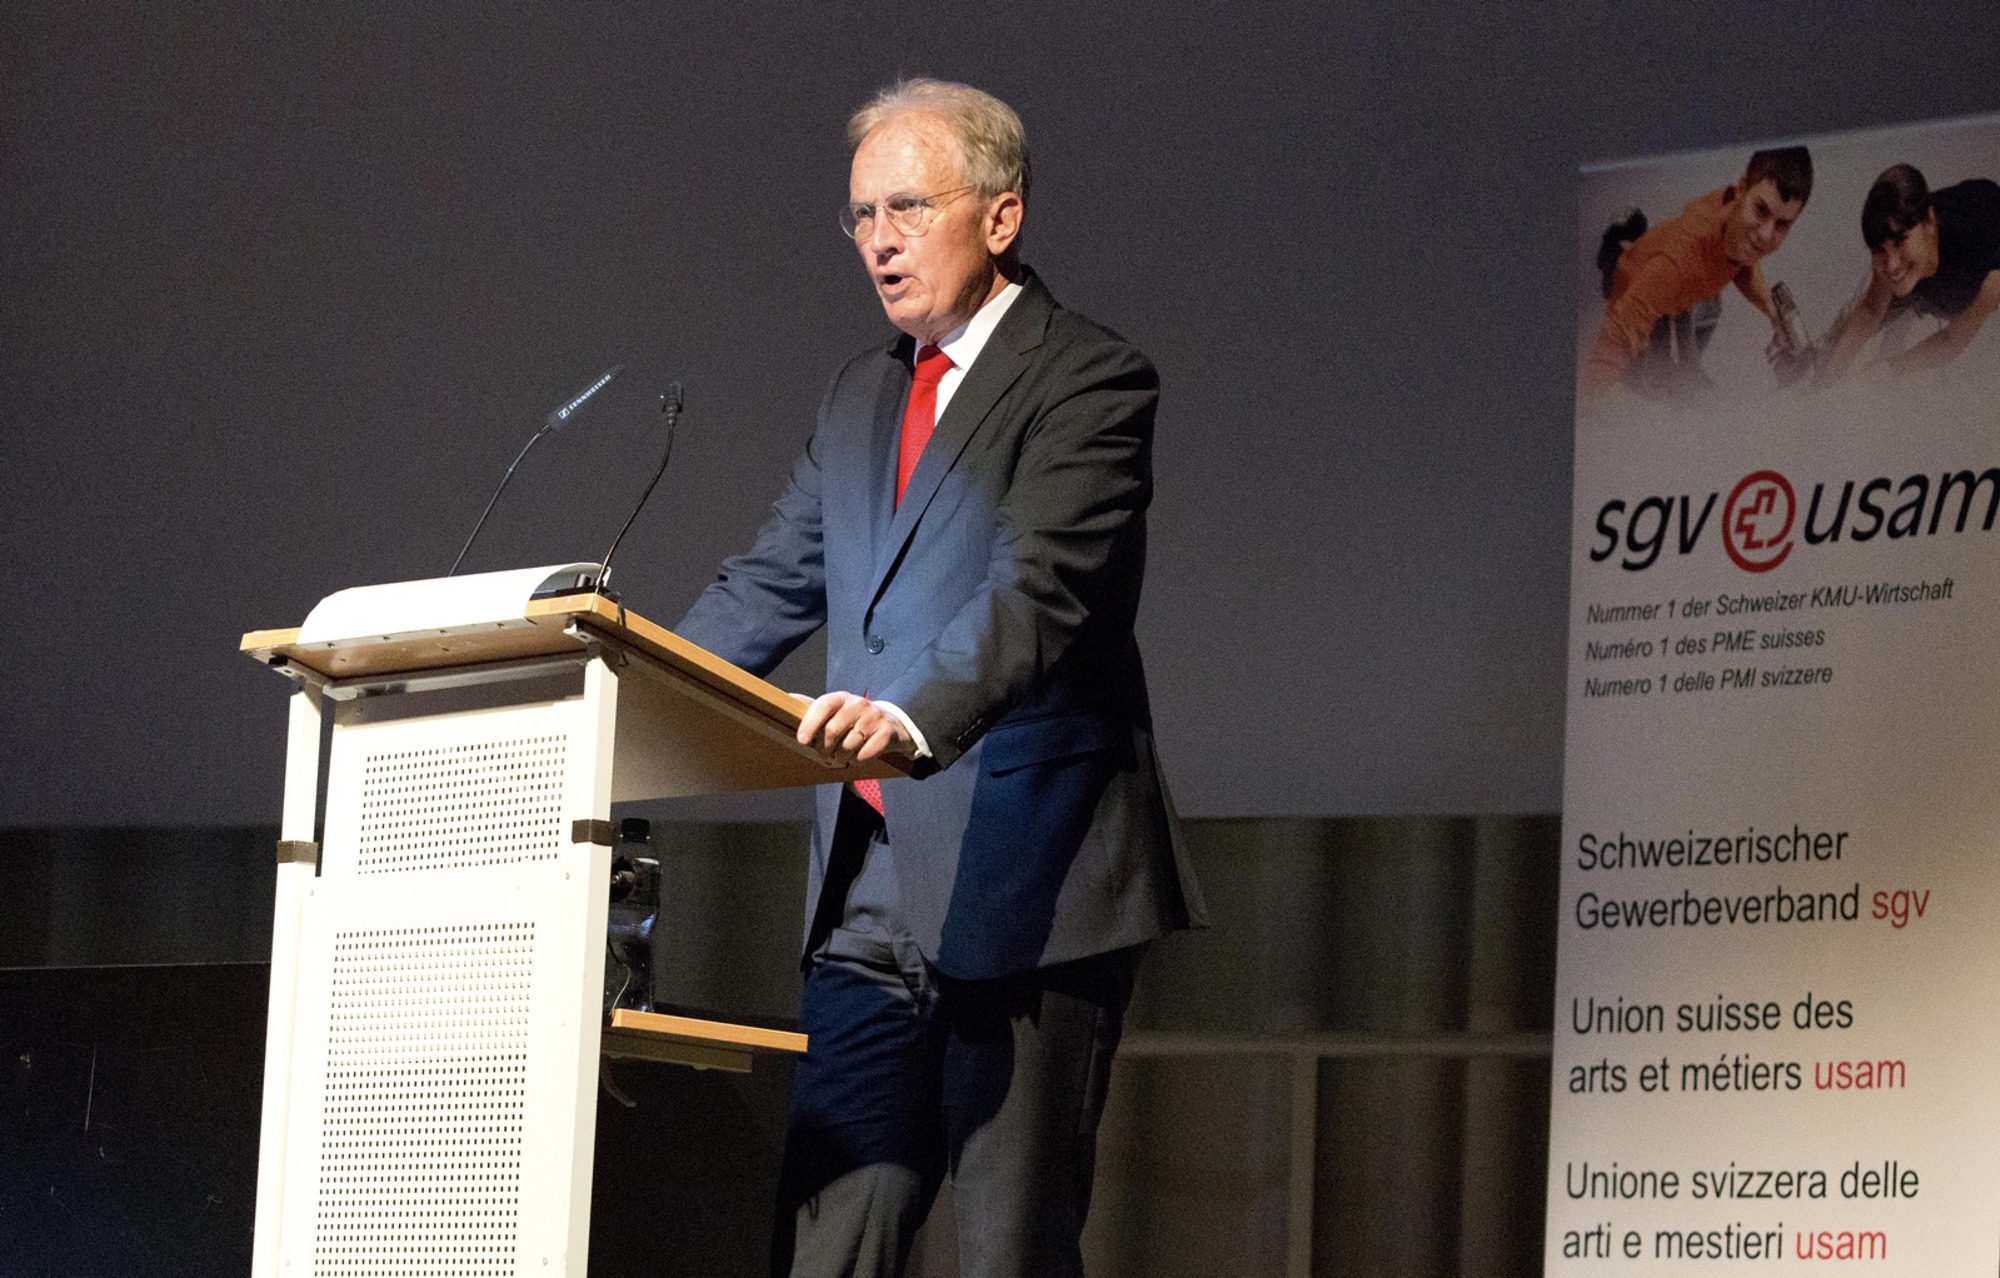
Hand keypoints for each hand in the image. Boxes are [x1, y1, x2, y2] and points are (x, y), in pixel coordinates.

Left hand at [794, 691, 913, 765]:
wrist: (891, 724)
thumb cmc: (854, 720)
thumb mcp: (834, 711)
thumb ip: (812, 707)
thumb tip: (787, 697)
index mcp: (841, 698)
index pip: (823, 706)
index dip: (810, 723)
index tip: (802, 740)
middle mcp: (859, 704)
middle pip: (833, 730)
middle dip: (825, 748)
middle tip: (825, 754)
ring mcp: (874, 717)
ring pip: (848, 745)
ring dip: (841, 757)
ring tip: (842, 756)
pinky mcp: (887, 732)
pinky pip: (865, 754)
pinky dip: (858, 761)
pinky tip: (857, 757)